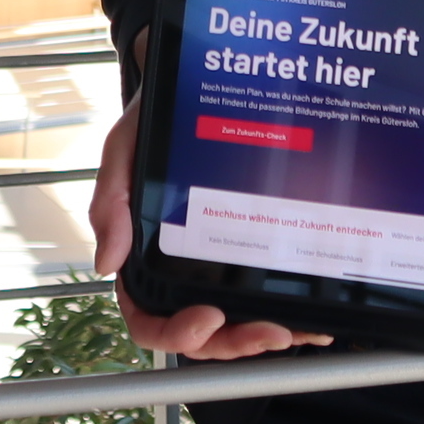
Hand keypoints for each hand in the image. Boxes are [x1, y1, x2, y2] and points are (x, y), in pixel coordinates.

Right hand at [85, 93, 332, 360]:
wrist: (196, 81)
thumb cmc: (152, 120)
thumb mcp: (123, 151)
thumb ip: (111, 203)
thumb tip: (107, 263)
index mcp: (142, 257)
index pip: (148, 317)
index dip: (176, 333)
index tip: (207, 319)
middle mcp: (181, 270)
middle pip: (203, 332)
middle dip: (235, 342)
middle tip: (270, 332)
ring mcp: (218, 265)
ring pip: (238, 322)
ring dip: (268, 337)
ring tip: (300, 331)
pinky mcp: (252, 251)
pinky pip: (268, 294)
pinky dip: (292, 314)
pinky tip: (316, 317)